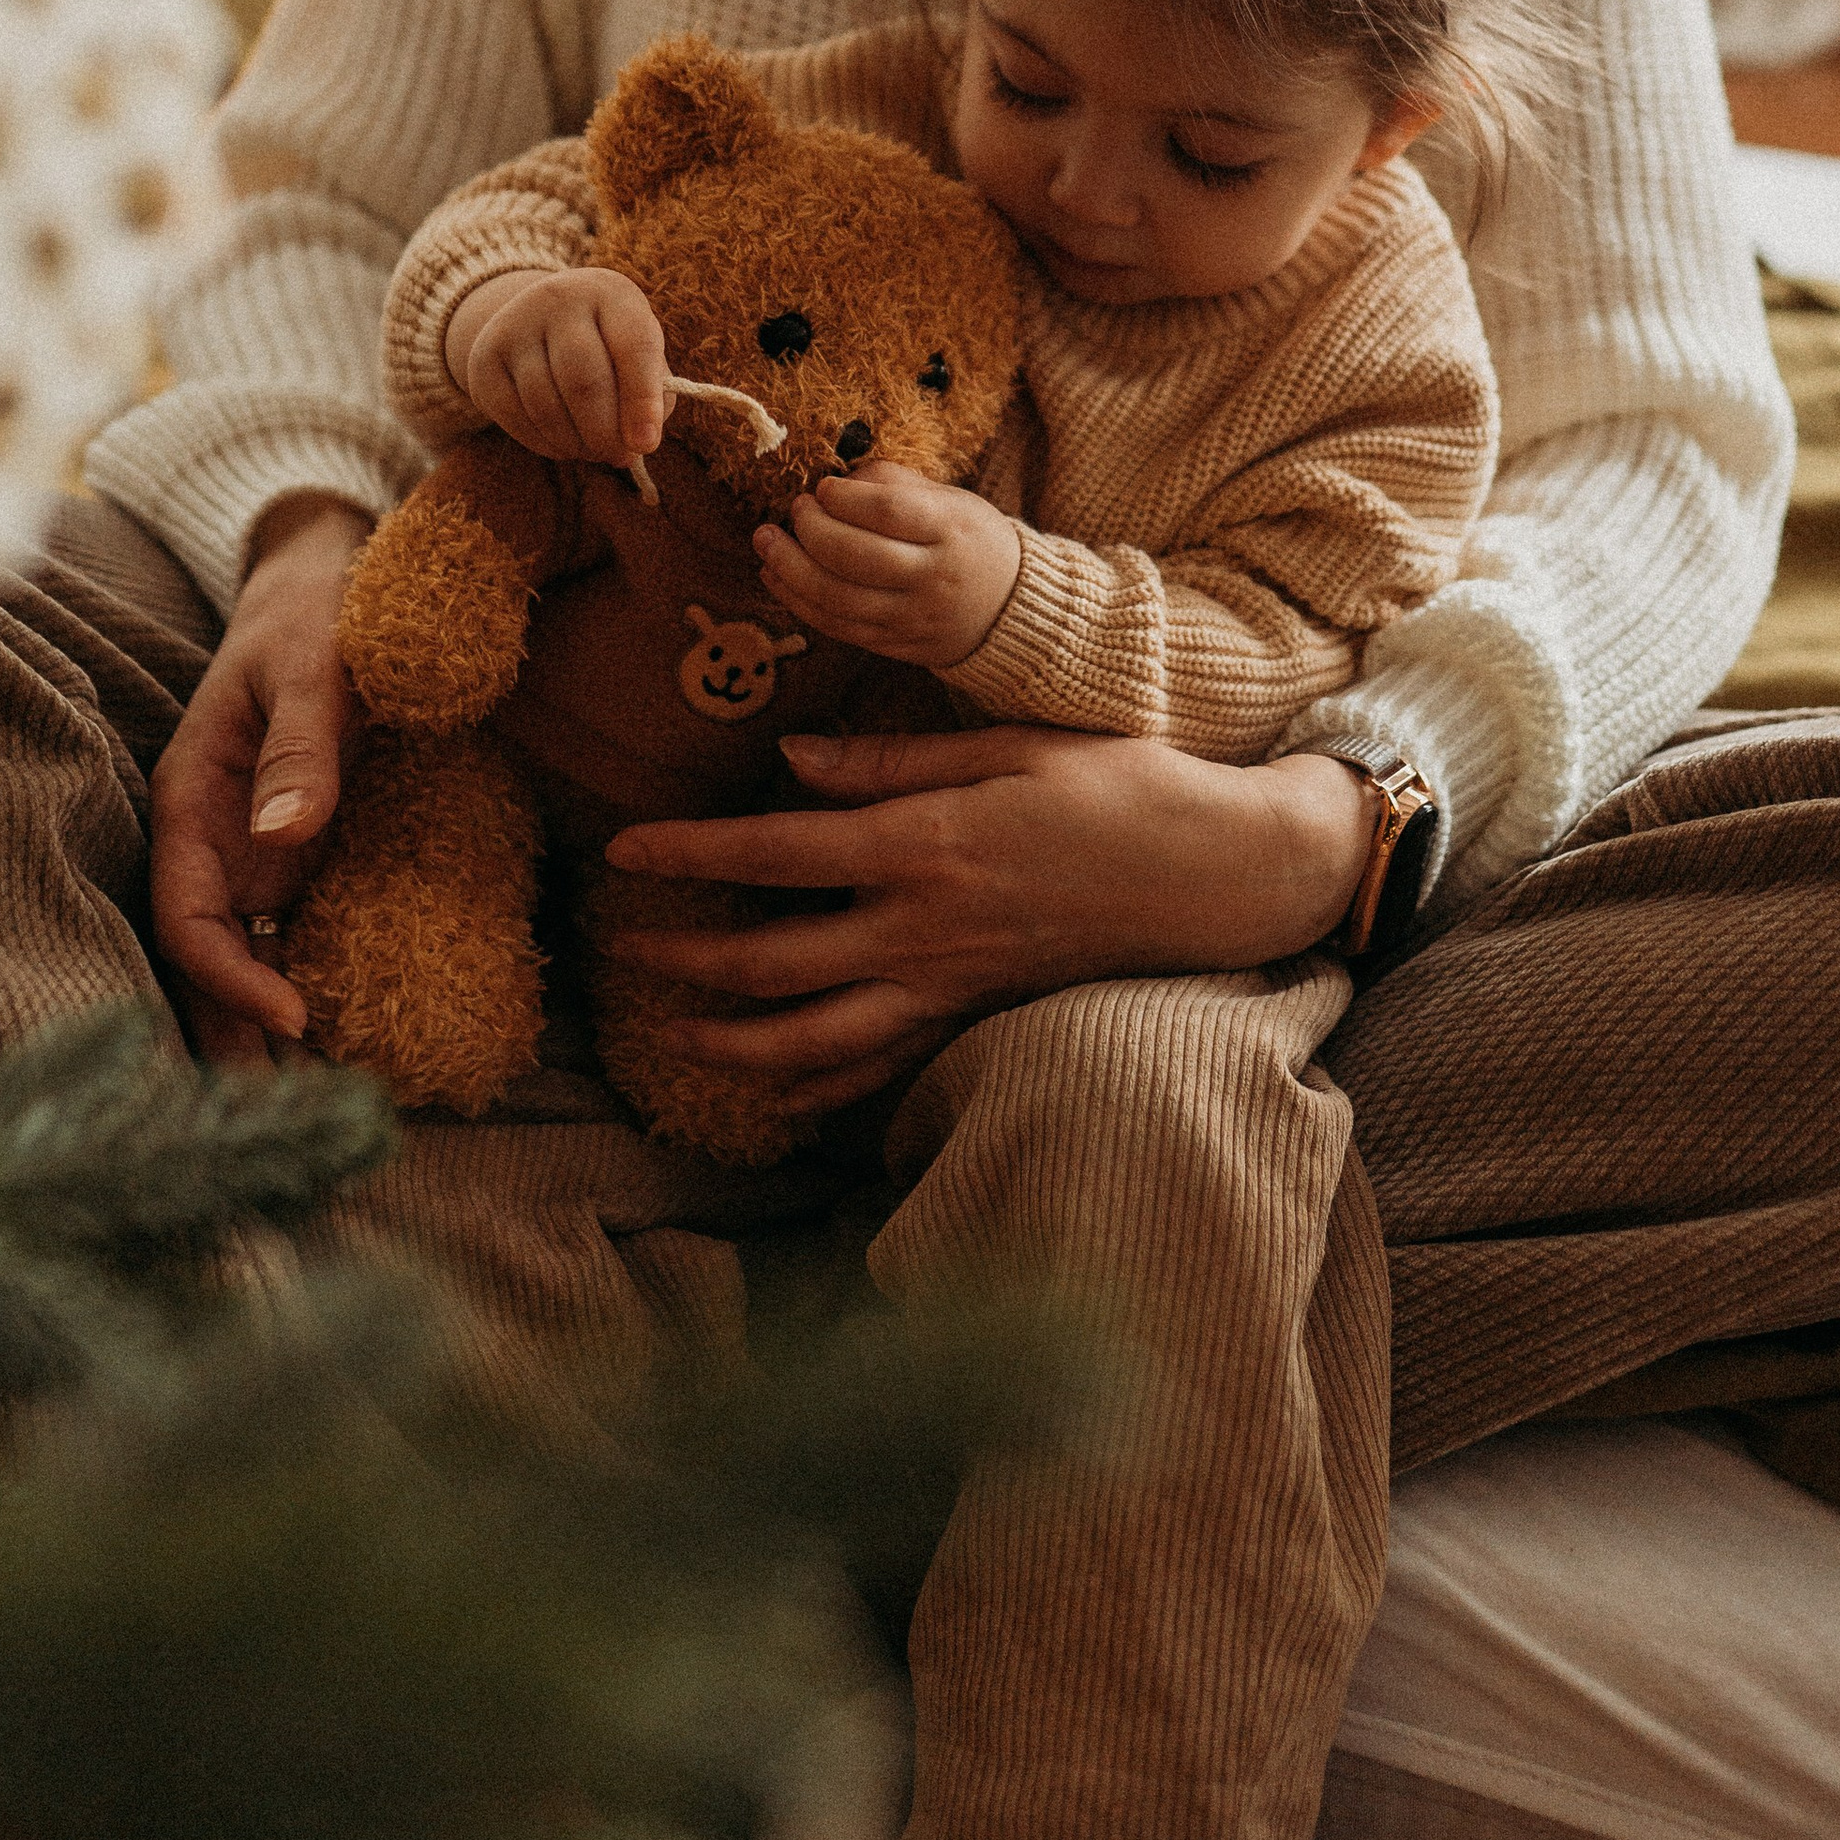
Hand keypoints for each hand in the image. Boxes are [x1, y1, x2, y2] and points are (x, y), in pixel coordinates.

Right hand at [148, 494, 371, 1060]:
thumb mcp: (313, 661)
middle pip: (205, 959)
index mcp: (193, 799)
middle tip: (284, 1119)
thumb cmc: (319, 610)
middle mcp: (213, 840)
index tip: (293, 1018)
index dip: (228, 978)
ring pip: (243, 960)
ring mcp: (253, 853)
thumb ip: (303, 743)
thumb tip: (284, 836)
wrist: (335, 578)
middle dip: (232, 1039)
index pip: (189, 914)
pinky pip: (288, 936)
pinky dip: (300, 988)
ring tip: (305, 1108)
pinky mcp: (297, 856)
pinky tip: (333, 1044)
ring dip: (262, 1032)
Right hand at [447, 265, 668, 467]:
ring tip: (591, 450)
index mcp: (612, 293)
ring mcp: (515, 324)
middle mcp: (560, 297)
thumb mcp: (641, 359)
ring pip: (545, 404)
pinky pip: (514, 416)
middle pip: (584, 380)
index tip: (645, 444)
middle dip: (605, 433)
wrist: (543, 320)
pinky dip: (543, 443)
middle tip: (617, 456)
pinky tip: (562, 444)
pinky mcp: (484, 357)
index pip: (633, 345)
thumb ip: (652, 400)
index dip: (642, 399)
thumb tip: (630, 449)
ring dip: (574, 443)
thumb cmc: (610, 348)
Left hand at [601, 725, 1380, 1111]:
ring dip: (735, 1041)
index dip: (689, 852)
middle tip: (623, 945)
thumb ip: (894, 764)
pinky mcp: (981, 1018)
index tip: (624, 848)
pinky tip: (779, 1093)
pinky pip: (886, 1071)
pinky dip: (823, 1091)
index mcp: (925, 845)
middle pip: (774, 961)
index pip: (776, 851)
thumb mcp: (1009, 747)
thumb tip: (791, 764)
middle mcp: (926, 928)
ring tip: (678, 1030)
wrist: (1216, 875)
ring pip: (817, 1039)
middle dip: (686, 958)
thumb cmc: (1120, 789)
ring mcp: (953, 986)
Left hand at [755, 463, 1021, 668]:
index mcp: (953, 531)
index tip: (824, 487)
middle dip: (811, 530)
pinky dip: (797, 600)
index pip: (890, 512)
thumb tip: (838, 481)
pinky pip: (835, 626)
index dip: (845, 498)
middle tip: (796, 509)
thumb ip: (897, 484)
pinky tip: (776, 575)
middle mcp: (933, 578)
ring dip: (790, 568)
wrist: (1008, 610)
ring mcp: (911, 617)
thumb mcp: (952, 500)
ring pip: (837, 598)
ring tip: (765, 540)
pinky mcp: (893, 645)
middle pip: (856, 558)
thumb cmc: (971, 541)